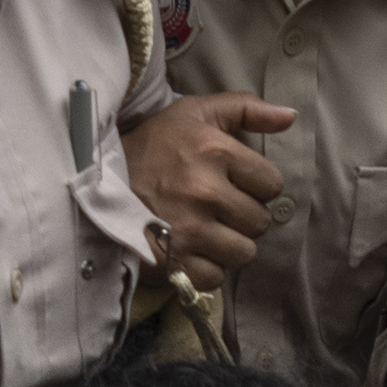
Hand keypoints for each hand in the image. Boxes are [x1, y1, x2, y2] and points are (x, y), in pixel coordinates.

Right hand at [119, 88, 294, 282]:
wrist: (96, 180)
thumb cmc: (152, 145)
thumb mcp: (195, 113)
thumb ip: (246, 109)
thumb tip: (290, 116)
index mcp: (215, 151)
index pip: (272, 184)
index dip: (256, 185)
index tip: (234, 183)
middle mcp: (205, 191)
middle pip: (260, 222)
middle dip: (243, 216)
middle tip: (217, 208)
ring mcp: (189, 229)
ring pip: (244, 253)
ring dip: (229, 245)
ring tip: (207, 231)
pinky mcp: (173, 260)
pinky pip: (215, 278)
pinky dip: (206, 268)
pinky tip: (191, 250)